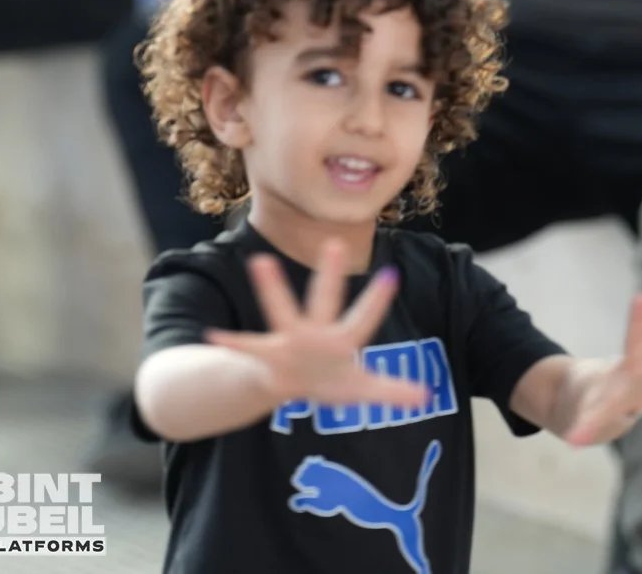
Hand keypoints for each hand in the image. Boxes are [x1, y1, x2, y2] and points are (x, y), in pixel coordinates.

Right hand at [206, 240, 427, 407]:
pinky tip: (215, 336)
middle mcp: (316, 331)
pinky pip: (247, 347)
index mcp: (342, 339)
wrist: (287, 382)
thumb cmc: (328, 379)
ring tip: (261, 260)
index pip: (364, 316)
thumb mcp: (360, 389)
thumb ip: (391, 391)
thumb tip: (426, 397)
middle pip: (325, 299)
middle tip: (335, 243)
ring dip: (272, 288)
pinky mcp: (266, 353)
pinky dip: (232, 343)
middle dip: (329, 275)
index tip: (392, 274)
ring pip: (281, 309)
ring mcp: (289, 339)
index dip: (377, 298)